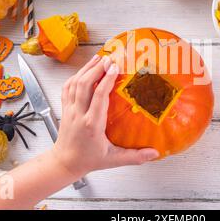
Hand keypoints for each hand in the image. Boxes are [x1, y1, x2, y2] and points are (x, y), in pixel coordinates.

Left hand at [52, 55, 158, 179]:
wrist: (64, 163)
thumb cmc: (88, 160)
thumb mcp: (113, 160)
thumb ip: (135, 156)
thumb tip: (155, 153)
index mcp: (91, 124)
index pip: (99, 97)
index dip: (106, 80)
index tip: (115, 68)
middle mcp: (78, 114)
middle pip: (84, 85)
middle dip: (97, 69)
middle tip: (109, 58)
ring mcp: (70, 110)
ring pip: (75, 83)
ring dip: (86, 69)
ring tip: (99, 58)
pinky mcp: (65, 108)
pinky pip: (68, 87)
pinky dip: (76, 76)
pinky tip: (84, 70)